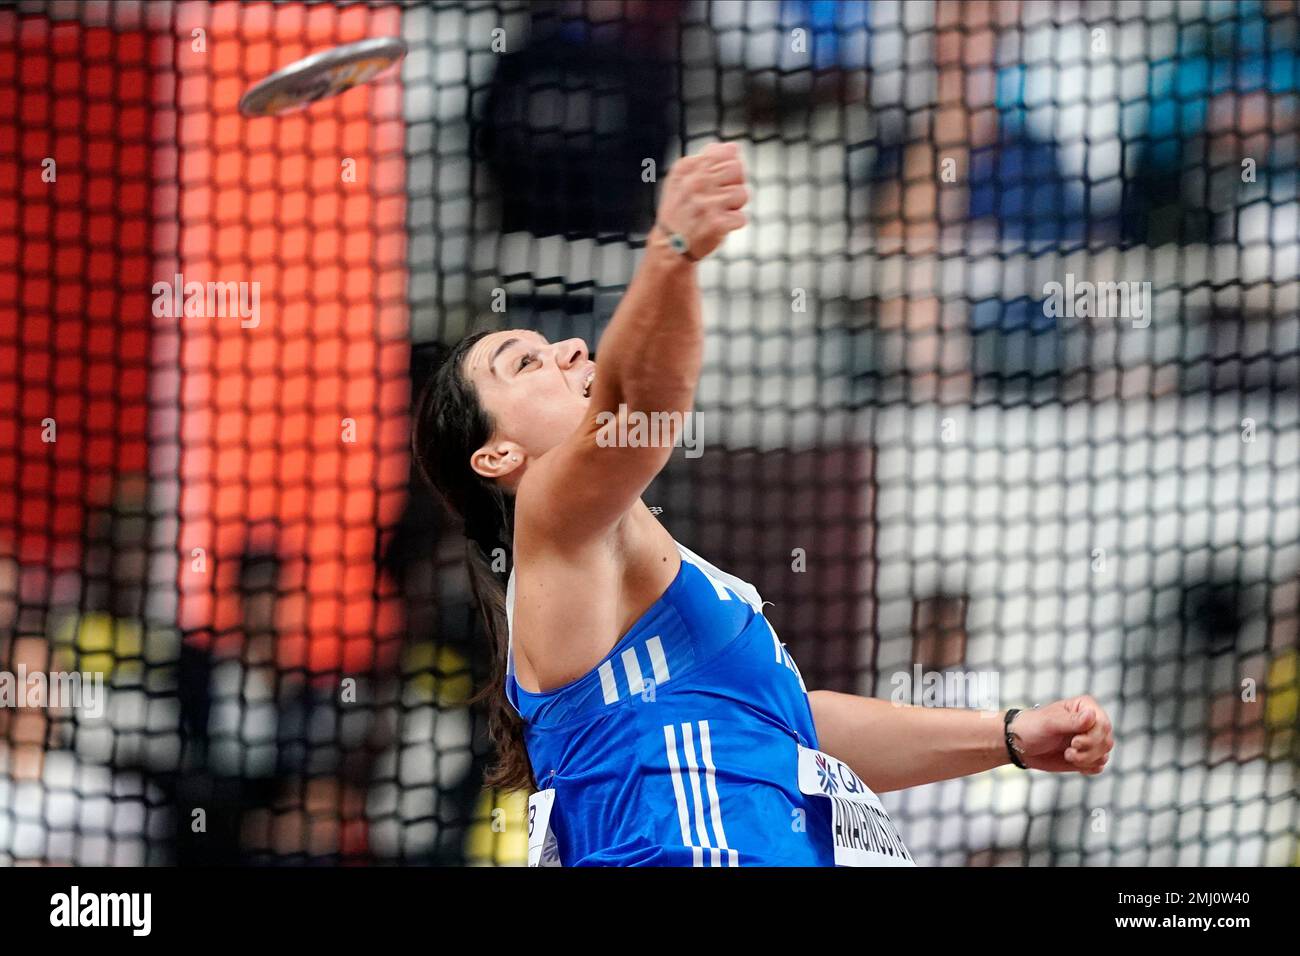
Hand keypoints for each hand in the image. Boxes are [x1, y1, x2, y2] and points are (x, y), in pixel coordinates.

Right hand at [654, 141, 748, 260]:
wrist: (669, 246)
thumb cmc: (681, 211)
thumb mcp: (683, 180)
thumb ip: (707, 160)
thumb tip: (733, 146)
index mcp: (686, 168)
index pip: (726, 153)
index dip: (728, 169)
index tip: (717, 182)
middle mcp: (695, 183)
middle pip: (737, 169)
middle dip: (734, 183)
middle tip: (721, 198)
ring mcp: (706, 203)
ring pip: (742, 193)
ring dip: (735, 206)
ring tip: (718, 213)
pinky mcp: (716, 224)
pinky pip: (742, 217)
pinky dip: (734, 224)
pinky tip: (718, 226)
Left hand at [1009, 695, 1113, 774]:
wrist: (1021, 745)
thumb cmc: (1032, 727)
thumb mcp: (1049, 722)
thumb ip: (1072, 721)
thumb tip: (1091, 715)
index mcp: (1085, 707)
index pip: (1103, 724)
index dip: (1093, 737)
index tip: (1074, 742)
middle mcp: (1091, 722)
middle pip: (1106, 741)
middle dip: (1089, 751)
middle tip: (1069, 751)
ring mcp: (1090, 739)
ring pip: (1104, 754)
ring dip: (1087, 760)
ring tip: (1068, 755)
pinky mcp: (1087, 755)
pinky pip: (1099, 766)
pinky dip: (1087, 767)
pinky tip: (1073, 762)